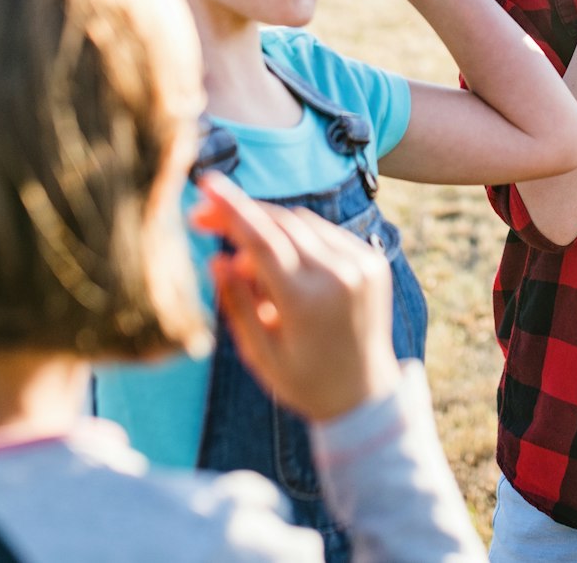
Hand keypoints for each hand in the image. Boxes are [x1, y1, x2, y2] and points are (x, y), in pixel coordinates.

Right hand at [191, 174, 399, 422]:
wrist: (365, 392)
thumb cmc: (303, 380)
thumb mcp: (259, 353)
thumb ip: (236, 304)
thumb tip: (217, 258)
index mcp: (307, 302)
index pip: (262, 241)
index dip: (231, 209)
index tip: (206, 183)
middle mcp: (340, 276)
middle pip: (281, 224)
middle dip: (242, 215)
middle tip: (203, 219)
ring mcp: (362, 264)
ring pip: (302, 223)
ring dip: (268, 229)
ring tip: (247, 266)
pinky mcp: (373, 259)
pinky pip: (325, 232)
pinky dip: (297, 237)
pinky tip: (282, 266)